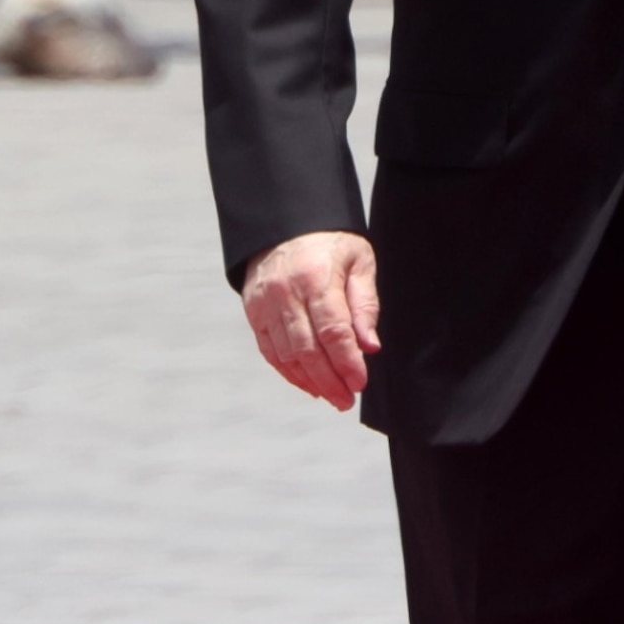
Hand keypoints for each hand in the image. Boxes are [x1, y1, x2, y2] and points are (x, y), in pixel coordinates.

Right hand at [241, 230, 378, 410]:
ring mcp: (266, 305)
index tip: (360, 382)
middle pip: (308, 350)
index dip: (347, 362)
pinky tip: (308, 383)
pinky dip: (289, 373)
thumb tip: (370, 345)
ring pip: (287, 355)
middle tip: (347, 399)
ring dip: (310, 381)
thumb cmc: (330, 243)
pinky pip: (271, 352)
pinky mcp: (254, 313)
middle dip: (330, 380)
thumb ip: (365, 303)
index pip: (333, 331)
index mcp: (317, 278)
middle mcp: (287, 294)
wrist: (286, 224)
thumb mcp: (359, 260)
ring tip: (332, 395)